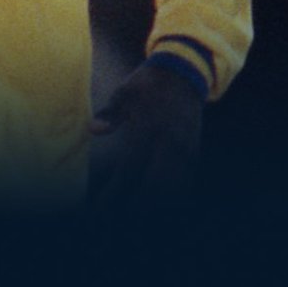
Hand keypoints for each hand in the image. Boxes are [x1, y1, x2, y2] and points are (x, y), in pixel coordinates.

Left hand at [88, 59, 203, 202]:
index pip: (128, 173)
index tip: (98, 210)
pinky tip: (160, 202)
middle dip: (136, 207)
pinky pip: (186, 180)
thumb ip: (110, 114)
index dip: (113, 195)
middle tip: (116, 216)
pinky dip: (173, 194)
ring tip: (136, 213)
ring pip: (174, 189)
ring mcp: (185, 149)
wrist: (185, 70)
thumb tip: (93, 130)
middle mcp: (169, 143)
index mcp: (149, 130)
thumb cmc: (148, 83)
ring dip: (156, 203)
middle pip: (154, 189)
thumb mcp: (125, 92)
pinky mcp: (194, 150)